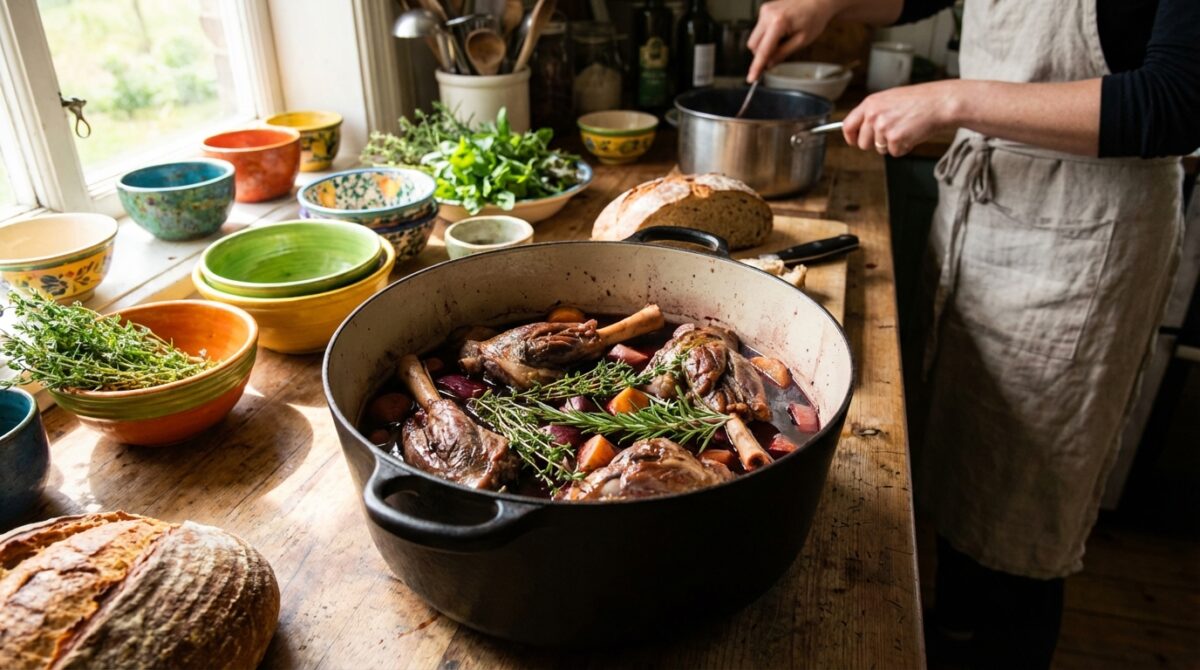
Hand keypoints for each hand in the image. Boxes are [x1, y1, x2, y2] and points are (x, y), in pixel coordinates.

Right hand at [747, 0, 836, 82]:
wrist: (817, 1)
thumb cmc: (813, 18)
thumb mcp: (801, 41)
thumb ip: (783, 53)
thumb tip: (769, 64)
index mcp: (778, 22)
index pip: (763, 50)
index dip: (756, 66)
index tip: (751, 78)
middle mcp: (767, 15)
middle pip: (753, 45)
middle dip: (762, 55)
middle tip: (776, 58)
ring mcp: (764, 11)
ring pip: (754, 38)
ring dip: (764, 46)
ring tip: (782, 41)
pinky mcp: (764, 10)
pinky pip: (759, 30)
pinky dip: (766, 37)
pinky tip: (780, 33)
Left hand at [842, 80, 964, 155]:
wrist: (940, 103)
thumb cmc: (920, 100)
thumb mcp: (890, 99)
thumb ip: (873, 113)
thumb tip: (862, 129)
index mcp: (870, 103)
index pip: (847, 126)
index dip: (851, 138)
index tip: (854, 142)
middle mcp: (873, 115)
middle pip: (862, 143)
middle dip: (875, 144)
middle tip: (892, 134)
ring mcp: (883, 127)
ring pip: (879, 149)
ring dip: (892, 145)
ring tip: (906, 129)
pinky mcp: (895, 139)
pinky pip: (894, 152)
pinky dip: (904, 147)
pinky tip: (912, 134)